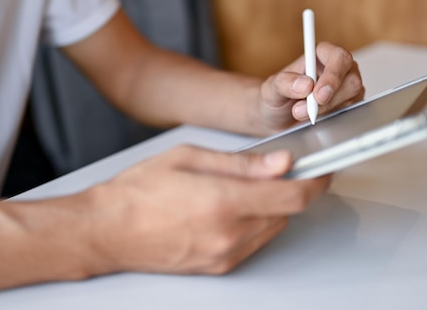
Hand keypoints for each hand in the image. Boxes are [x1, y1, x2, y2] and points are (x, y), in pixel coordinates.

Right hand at [82, 145, 329, 274]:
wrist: (105, 231)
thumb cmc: (137, 192)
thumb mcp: (188, 158)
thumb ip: (240, 164)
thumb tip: (279, 163)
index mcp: (223, 202)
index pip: (293, 196)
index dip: (316, 181)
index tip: (321, 169)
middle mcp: (229, 234)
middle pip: (285, 213)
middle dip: (289, 190)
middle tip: (276, 171)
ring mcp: (224, 255)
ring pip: (272, 229)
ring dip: (272, 208)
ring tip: (244, 188)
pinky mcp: (217, 267)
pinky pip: (253, 244)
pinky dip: (254, 224)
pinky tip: (231, 209)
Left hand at [258, 42, 364, 131]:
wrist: (276, 118)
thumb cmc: (276, 98)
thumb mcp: (271, 89)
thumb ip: (284, 83)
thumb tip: (306, 84)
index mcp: (321, 55)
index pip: (339, 57)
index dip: (333, 76)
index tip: (318, 95)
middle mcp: (338, 69)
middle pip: (351, 80)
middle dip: (329, 99)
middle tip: (304, 110)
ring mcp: (345, 88)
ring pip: (353, 98)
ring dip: (327, 110)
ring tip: (301, 113)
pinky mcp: (348, 105)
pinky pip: (351, 112)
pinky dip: (332, 118)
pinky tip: (315, 119)